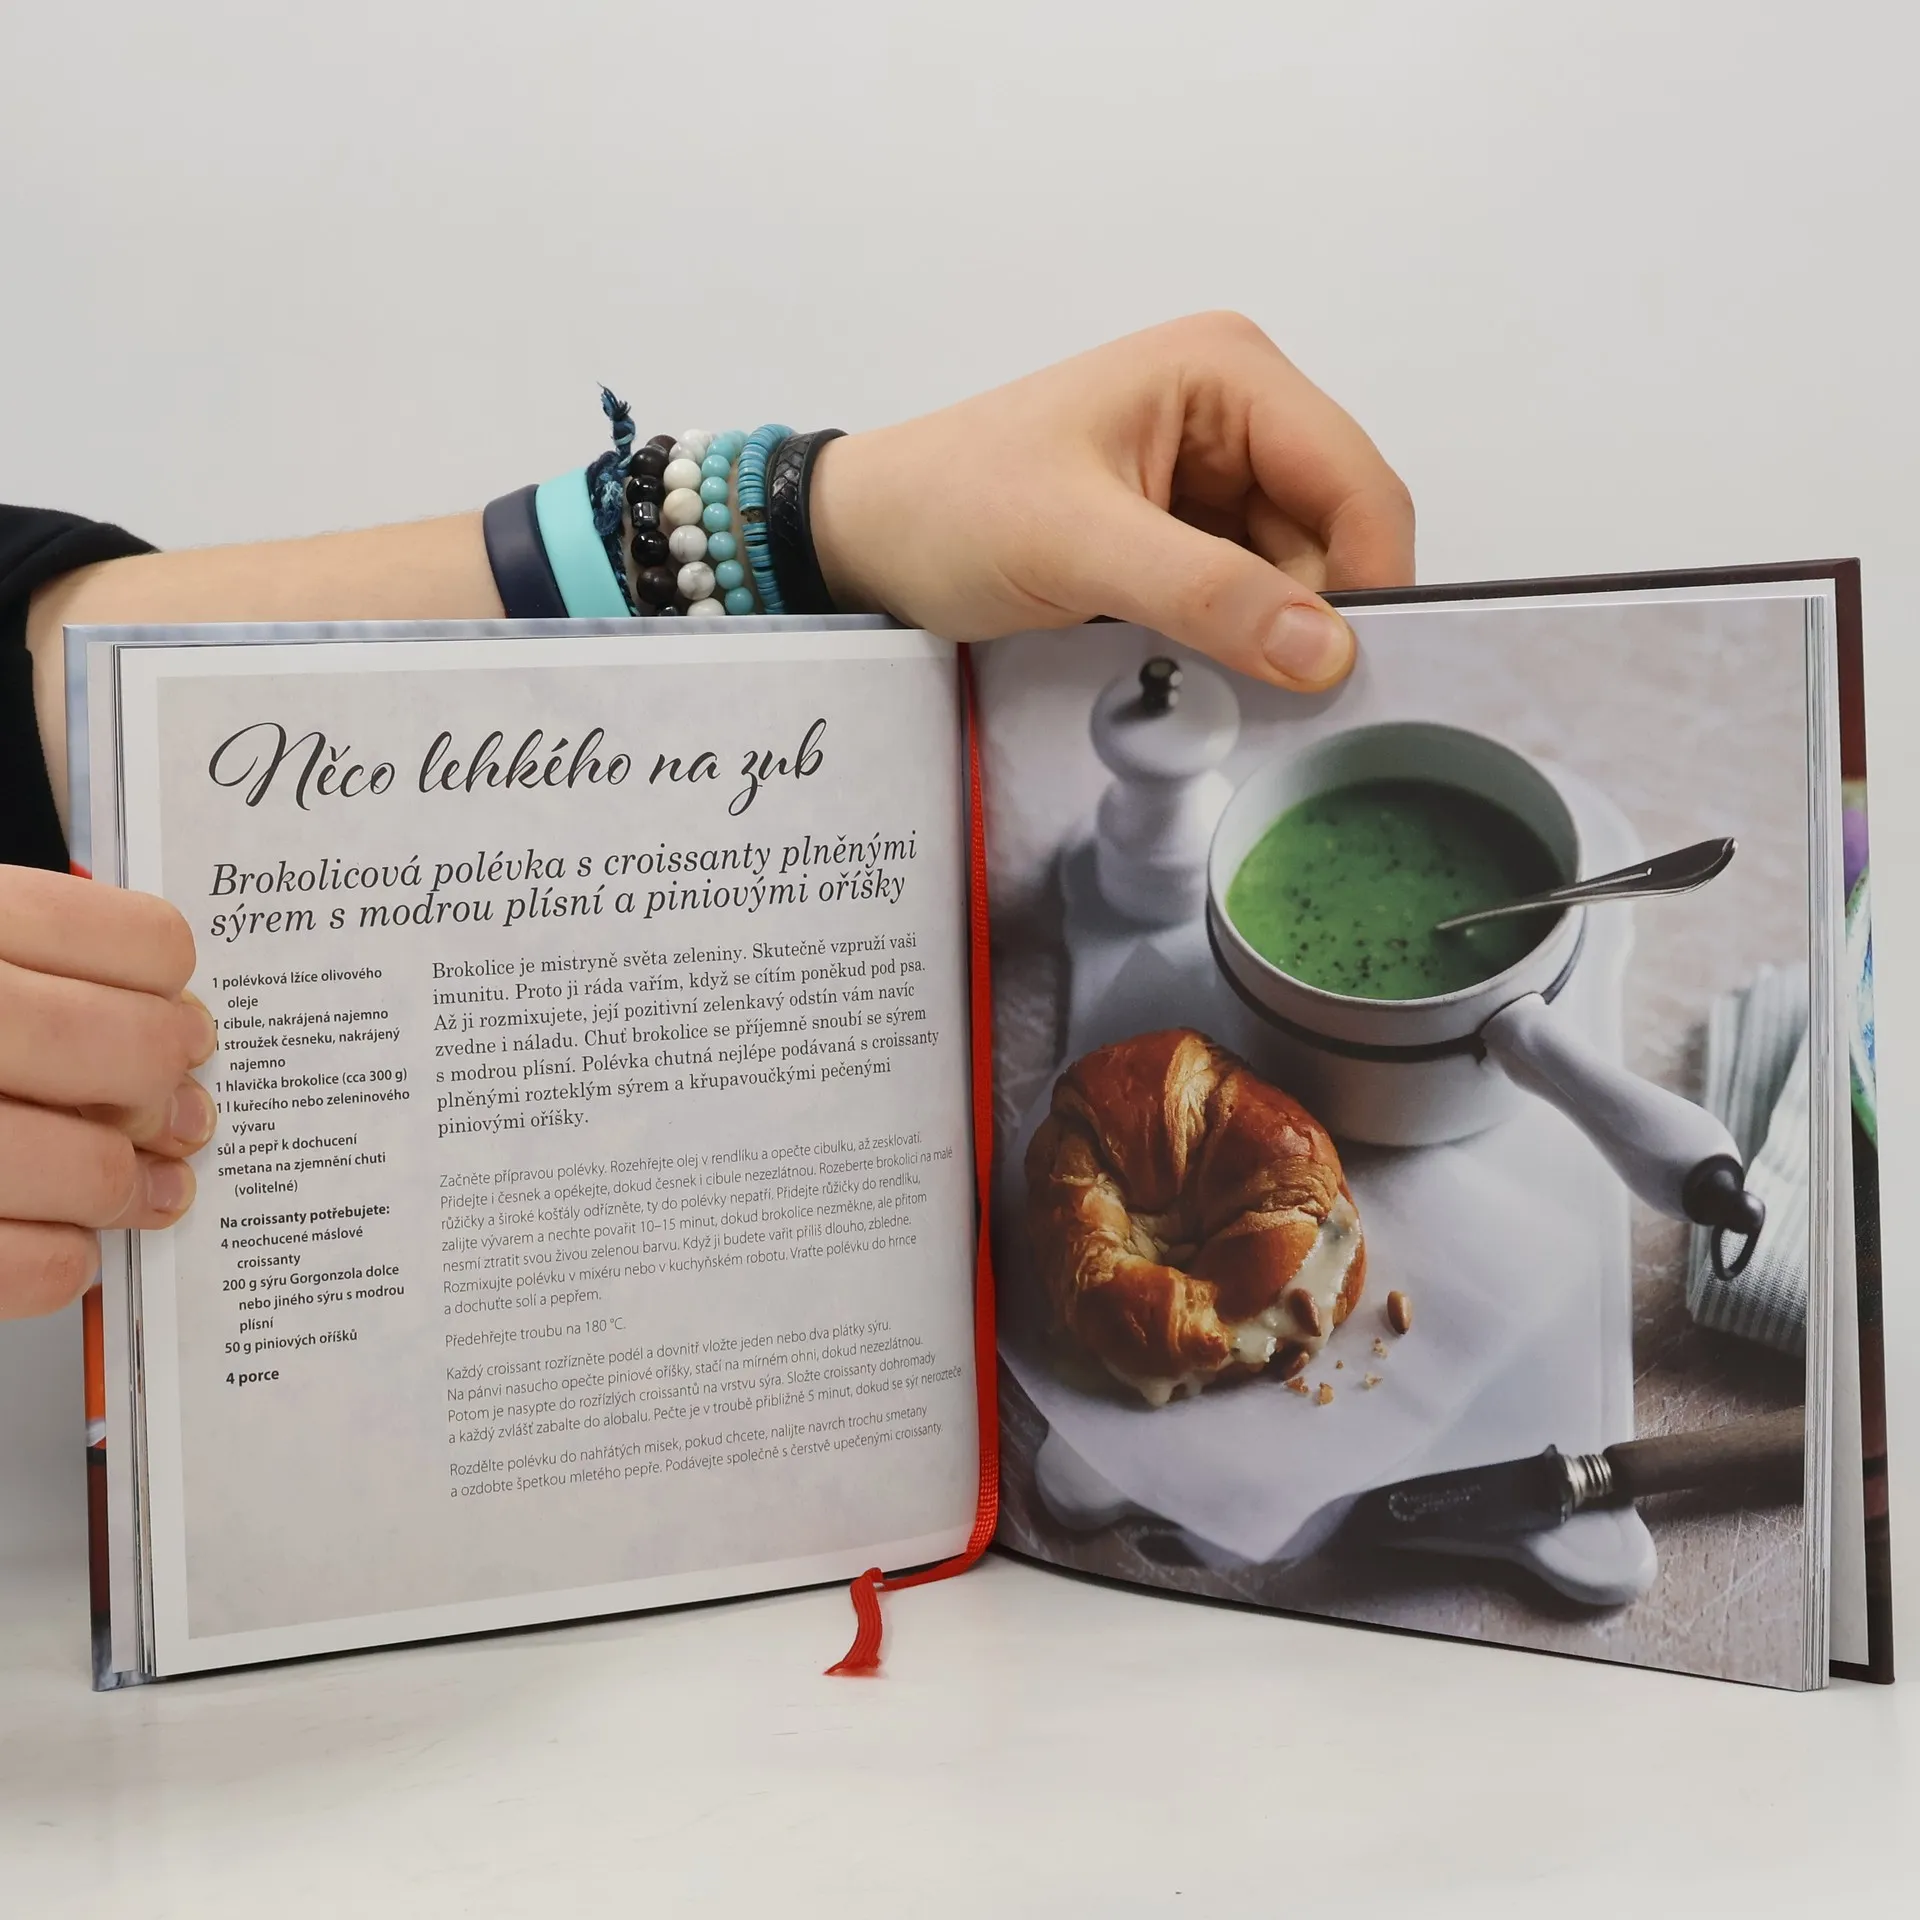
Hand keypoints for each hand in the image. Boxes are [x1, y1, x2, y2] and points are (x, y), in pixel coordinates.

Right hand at [0, 866, 215, 1319]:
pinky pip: (29, 1263)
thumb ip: (26, 964)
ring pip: (85, 1168)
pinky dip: (62, 1260)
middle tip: (176, 1115)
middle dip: (165, 1095)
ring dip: (126, 1189)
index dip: (173, 992)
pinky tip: (52, 1240)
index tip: (180, 1017)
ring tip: (131, 1189)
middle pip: (126, 1052)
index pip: (136, 944)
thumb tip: (162, 1020)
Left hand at [811, 311, 1414, 689]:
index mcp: (1228, 372)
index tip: (1347, 676)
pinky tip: (1188, 662)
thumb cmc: (950, 508)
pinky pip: (1247, 594)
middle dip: (1309, 615)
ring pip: (1296, 574)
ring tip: (1199, 672)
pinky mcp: (1184, 529)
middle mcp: (1237, 411)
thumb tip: (1327, 650)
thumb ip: (1207, 594)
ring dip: (1267, 634)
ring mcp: (1211, 472)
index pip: (1355, 481)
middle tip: (1266, 693)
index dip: (1370, 579)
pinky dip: (1234, 638)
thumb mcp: (1078, 548)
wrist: (866, 536)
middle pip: (1336, 532)